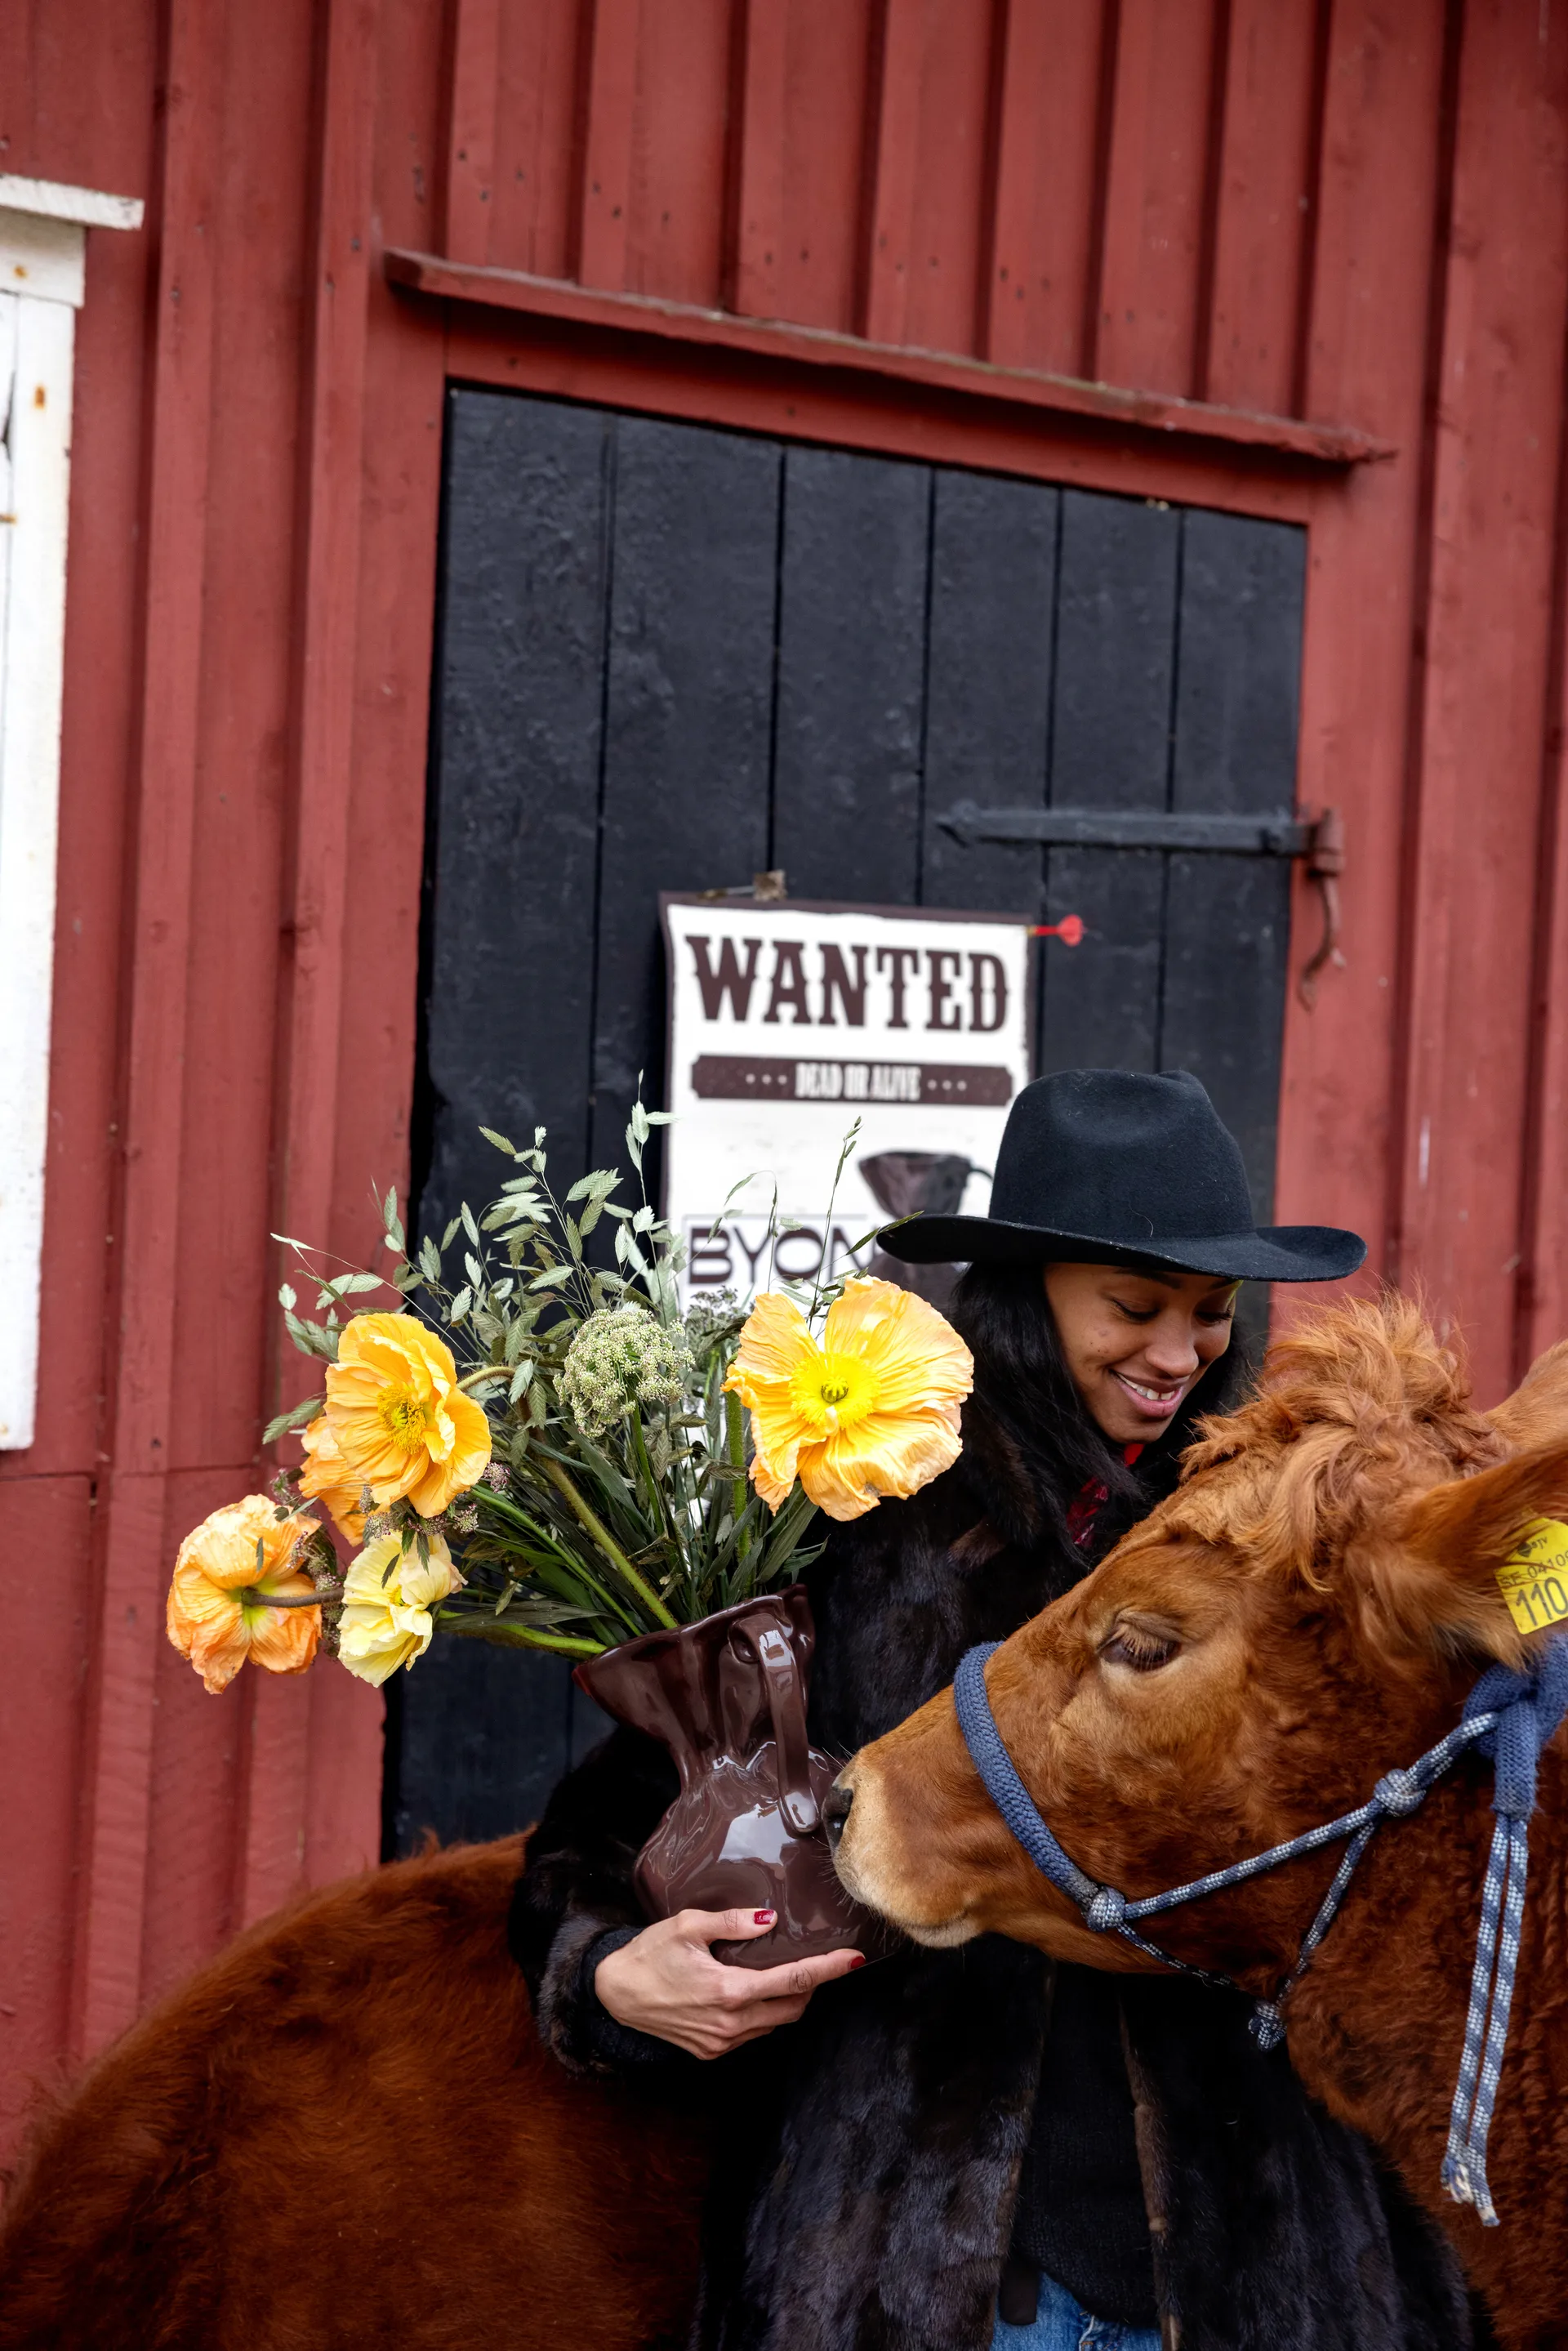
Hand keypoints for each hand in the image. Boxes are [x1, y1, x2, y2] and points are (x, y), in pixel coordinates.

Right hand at [594, 1907, 864, 2060]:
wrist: (614, 1994)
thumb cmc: (649, 1954)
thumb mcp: (687, 1926)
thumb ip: (733, 1923)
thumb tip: (769, 1919)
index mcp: (729, 1991)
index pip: (793, 1981)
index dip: (829, 1970)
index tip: (854, 1959)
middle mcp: (730, 2024)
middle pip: (792, 2009)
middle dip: (812, 1986)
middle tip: (819, 1961)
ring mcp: (720, 2043)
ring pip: (774, 2025)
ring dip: (788, 2001)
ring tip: (786, 1974)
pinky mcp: (710, 2052)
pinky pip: (752, 2034)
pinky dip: (763, 2014)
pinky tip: (754, 1992)